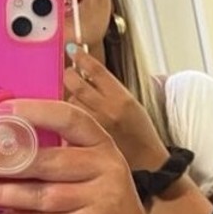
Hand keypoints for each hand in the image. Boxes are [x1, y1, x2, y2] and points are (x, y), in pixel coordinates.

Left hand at [0, 100, 152, 213]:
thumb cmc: (100, 200)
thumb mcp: (92, 169)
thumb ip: (60, 153)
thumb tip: (5, 142)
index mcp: (103, 145)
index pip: (69, 118)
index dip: (34, 112)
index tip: (1, 112)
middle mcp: (106, 169)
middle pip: (47, 161)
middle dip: (4, 163)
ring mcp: (100, 200)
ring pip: (41, 195)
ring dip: (3, 193)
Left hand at [64, 47, 167, 172]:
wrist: (147, 163)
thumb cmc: (139, 133)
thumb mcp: (131, 104)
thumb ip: (109, 89)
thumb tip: (86, 74)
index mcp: (122, 98)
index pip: (97, 70)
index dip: (82, 58)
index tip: (73, 50)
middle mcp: (108, 110)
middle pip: (77, 84)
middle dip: (68, 75)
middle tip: (67, 74)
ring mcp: (95, 126)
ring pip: (69, 102)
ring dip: (65, 97)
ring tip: (68, 97)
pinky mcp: (86, 140)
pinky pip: (69, 122)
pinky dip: (65, 116)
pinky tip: (66, 116)